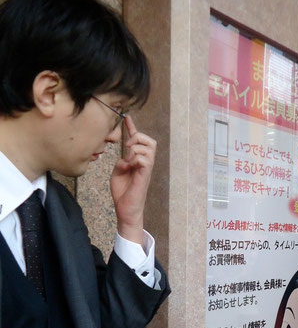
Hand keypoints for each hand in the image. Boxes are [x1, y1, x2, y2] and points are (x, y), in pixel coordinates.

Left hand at [110, 115, 155, 244]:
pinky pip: (145, 159)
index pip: (137, 141)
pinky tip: (128, 165)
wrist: (125, 209)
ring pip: (149, 147)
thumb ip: (121, 161)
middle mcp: (144, 163)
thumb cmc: (122, 193)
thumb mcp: (117, 172)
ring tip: (127, 156)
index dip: (132, 128)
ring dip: (136, 148)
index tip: (126, 117)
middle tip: (126, 146)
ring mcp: (146, 169)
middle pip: (150, 141)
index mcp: (137, 161)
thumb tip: (125, 156)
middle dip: (138, 137)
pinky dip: (136, 158)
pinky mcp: (145, 175)